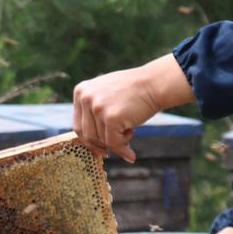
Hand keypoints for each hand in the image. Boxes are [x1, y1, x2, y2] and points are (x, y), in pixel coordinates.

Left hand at [72, 55, 194, 162]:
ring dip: (117, 142)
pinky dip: (123, 148)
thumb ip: (95, 114)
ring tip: (130, 130)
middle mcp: (85, 98)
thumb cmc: (133, 92)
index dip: (89, 141)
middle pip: (87, 135)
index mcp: (81, 92)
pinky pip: (113, 142)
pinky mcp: (111, 117)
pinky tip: (132, 137)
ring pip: (101, 140)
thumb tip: (92, 145)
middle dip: (102, 145)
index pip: (78, 125)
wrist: (154, 84)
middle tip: (118, 147)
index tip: (100, 150)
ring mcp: (97, 107)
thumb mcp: (106, 95)